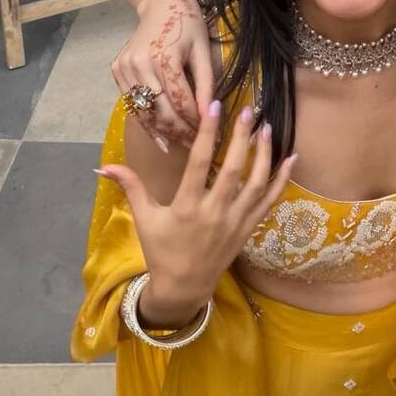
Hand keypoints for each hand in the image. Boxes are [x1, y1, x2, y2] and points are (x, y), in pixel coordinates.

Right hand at [98, 102, 294, 323]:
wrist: (184, 288)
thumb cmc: (162, 251)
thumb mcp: (144, 220)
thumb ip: (130, 188)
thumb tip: (102, 166)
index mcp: (186, 207)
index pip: (198, 163)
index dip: (208, 134)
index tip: (215, 107)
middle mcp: (214, 212)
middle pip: (233, 170)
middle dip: (242, 138)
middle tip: (249, 110)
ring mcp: (235, 221)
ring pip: (257, 184)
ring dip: (265, 155)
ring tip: (268, 128)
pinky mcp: (249, 228)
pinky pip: (270, 201)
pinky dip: (283, 180)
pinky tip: (292, 158)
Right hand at [111, 0, 214, 148]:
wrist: (160, 2)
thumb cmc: (188, 23)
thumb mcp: (203, 50)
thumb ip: (205, 84)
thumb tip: (210, 115)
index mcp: (164, 56)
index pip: (181, 101)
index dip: (196, 123)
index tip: (212, 138)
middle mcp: (139, 64)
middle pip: (160, 110)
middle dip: (180, 132)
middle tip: (198, 146)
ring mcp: (124, 68)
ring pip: (144, 112)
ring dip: (163, 131)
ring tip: (182, 145)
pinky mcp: (117, 71)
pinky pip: (133, 105)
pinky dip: (148, 121)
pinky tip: (162, 135)